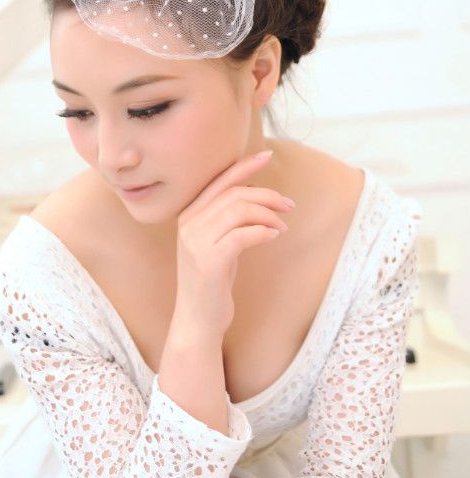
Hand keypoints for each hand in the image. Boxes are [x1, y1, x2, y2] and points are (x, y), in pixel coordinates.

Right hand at [173, 150, 295, 336]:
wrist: (197, 321)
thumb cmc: (212, 282)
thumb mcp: (217, 243)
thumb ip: (227, 218)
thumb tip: (254, 191)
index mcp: (188, 215)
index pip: (218, 181)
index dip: (244, 166)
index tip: (267, 156)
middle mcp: (188, 225)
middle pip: (233, 194)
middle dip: (267, 194)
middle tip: (289, 205)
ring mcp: (196, 243)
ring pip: (239, 210)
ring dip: (268, 214)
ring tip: (283, 226)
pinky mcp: (209, 262)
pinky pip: (243, 235)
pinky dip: (263, 232)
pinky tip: (273, 236)